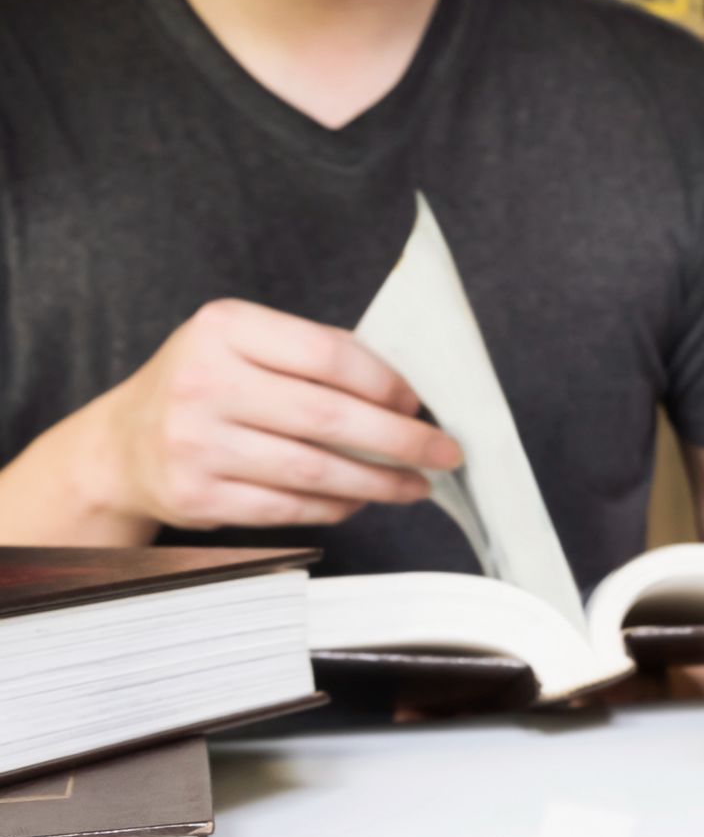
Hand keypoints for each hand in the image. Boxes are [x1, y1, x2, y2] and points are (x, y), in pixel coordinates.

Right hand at [74, 299, 461, 537]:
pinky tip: (363, 500)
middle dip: (401, 441)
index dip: (387, 385)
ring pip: (316, 471)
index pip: (329, 356)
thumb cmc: (210, 387)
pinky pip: (291, 507)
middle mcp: (204, 382)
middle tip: (444, 453)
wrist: (125, 444)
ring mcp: (196, 443)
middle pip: (330, 418)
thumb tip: (408, 394)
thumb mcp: (246, 345)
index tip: (419, 405)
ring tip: (416, 485)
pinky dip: (338, 506)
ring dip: (380, 483)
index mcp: (224, 328)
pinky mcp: (197, 495)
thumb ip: (315, 356)